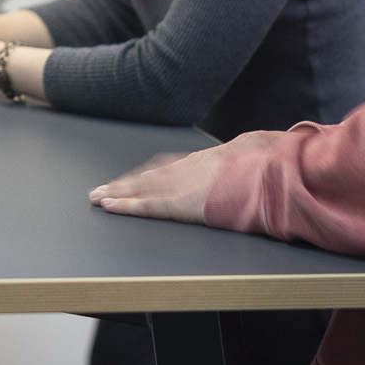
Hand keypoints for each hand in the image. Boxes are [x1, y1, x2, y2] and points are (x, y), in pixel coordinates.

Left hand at [88, 132, 282, 224]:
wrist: (267, 171)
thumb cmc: (266, 166)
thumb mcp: (252, 157)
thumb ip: (242, 161)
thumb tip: (253, 159)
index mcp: (204, 162)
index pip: (168, 169)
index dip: (148, 176)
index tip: (133, 180)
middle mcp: (187, 170)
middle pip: (148, 177)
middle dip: (124, 184)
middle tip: (101, 189)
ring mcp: (181, 185)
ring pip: (141, 189)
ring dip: (117, 193)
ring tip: (97, 197)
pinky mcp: (179, 203)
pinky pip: (146, 206)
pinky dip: (126, 206)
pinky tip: (109, 207)